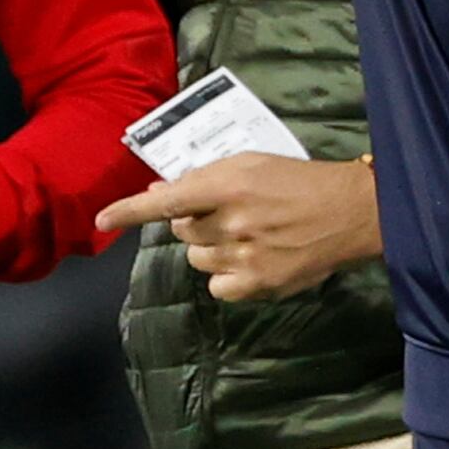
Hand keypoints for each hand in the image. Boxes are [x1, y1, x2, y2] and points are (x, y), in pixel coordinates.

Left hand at [94, 153, 379, 300]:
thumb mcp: (251, 163)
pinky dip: (226, 275)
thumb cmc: (297, 180)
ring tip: (244, 235)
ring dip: (210, 248)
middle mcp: (231, 221)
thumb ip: (205, 178)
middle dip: (194, 221)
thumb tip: (160, 193)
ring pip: (197, 259)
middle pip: (182, 230)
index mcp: (228, 184)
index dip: (129, 210)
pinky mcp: (258, 284)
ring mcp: (244, 256)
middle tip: (225, 213)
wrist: (347, 211)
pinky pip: (218, 285)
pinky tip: (249, 260)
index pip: (167, 200)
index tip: (101, 220)